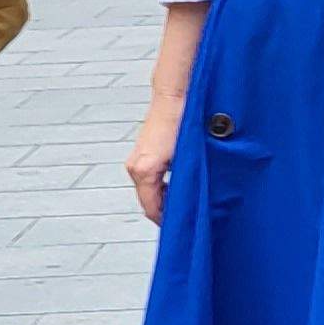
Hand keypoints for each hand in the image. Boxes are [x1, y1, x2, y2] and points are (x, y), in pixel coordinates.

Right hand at [125, 102, 181, 225]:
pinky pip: (150, 179)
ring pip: (150, 190)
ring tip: (187, 200)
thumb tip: (187, 202)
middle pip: (149, 201)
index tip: (182, 227)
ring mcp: (137, 160)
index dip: (166, 221)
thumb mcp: (186, 158)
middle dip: (167, 209)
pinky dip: (163, 185)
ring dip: (166, 197)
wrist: (175, 97)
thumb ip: (184, 183)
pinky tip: (180, 183)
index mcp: (144, 171)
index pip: (151, 208)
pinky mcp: (142, 154)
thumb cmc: (182, 122)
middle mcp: (135, 167)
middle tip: (188, 216)